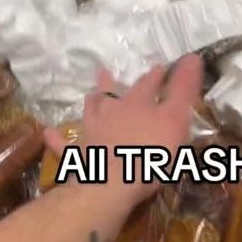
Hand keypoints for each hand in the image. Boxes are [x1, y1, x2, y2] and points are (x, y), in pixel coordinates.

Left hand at [43, 53, 203, 208]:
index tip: (160, 67)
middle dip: (115, 83)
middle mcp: (111, 113)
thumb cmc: (150, 154)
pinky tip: (48, 134)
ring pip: (90, 112)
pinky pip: (64, 146)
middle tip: (108, 72)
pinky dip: (57, 140)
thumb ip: (183, 90)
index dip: (155, 76)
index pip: (148, 84)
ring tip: (89, 95)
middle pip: (113, 94)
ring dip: (90, 103)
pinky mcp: (78, 156)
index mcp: (137, 104)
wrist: (111, 184)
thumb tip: (193, 56)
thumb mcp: (175, 120)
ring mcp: (91, 133)